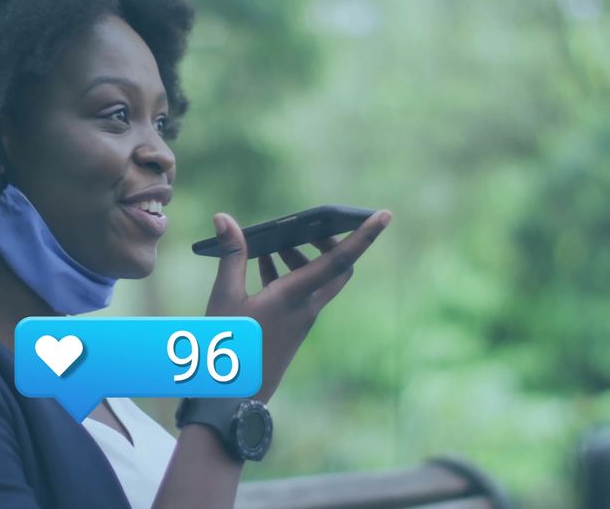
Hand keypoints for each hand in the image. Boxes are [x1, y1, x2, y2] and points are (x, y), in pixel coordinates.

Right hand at [203, 210, 391, 403]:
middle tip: (311, 226)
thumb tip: (224, 218)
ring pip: (320, 280)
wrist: (235, 394)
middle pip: (338, 268)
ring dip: (305, 257)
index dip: (364, 235)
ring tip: (274, 244)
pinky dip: (292, 273)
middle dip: (331, 243)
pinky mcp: (293, 327)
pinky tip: (264, 265)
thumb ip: (231, 255)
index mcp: (296, 296)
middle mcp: (307, 307)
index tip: (385, 214)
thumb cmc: (229, 345)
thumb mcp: (226, 296)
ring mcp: (302, 319)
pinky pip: (304, 292)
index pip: (340, 260)